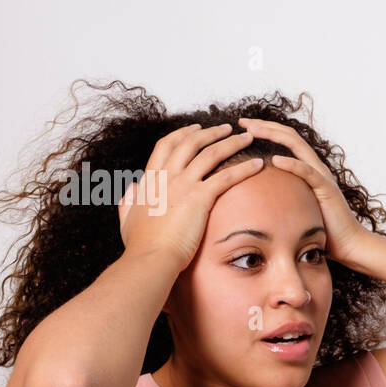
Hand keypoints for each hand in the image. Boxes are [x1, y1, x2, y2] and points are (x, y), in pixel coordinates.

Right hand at [118, 123, 263, 267]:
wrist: (150, 258)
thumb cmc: (140, 244)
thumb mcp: (127, 216)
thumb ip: (129, 199)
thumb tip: (132, 187)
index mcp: (150, 179)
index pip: (166, 145)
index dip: (182, 134)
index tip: (195, 128)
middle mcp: (167, 176)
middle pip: (190, 143)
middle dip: (211, 132)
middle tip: (227, 128)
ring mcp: (183, 185)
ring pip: (210, 154)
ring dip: (231, 143)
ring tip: (248, 138)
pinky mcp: (199, 198)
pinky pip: (226, 177)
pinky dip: (244, 168)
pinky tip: (258, 164)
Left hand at [236, 117, 368, 263]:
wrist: (348, 244)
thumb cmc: (322, 229)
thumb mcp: (297, 207)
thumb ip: (284, 196)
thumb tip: (258, 196)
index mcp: (308, 169)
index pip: (286, 140)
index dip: (266, 130)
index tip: (244, 126)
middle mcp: (316, 167)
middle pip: (290, 135)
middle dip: (265, 126)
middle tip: (243, 121)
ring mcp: (322, 176)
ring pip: (297, 146)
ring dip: (273, 135)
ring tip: (252, 131)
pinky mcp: (327, 189)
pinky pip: (308, 172)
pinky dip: (292, 164)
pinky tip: (275, 160)